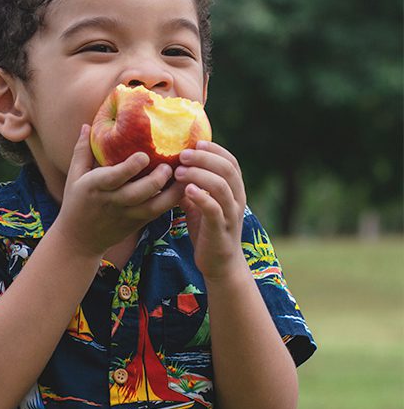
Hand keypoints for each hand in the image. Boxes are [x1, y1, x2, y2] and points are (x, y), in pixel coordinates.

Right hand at [54, 124, 184, 256]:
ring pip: (154, 206)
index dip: (131, 167)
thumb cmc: (76, 203)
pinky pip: (158, 212)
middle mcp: (112, 202)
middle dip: (157, 179)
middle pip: (139, 193)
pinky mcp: (138, 223)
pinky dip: (172, 200)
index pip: (114, 177)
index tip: (144, 155)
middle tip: (169, 165)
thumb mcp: (74, 176)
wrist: (79, 241)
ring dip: (172, 192)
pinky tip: (184, 186)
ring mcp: (127, 214)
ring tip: (184, 175)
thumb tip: (86, 125)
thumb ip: (82, 151)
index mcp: (95, 187)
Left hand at [174, 141, 246, 279]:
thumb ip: (192, 186)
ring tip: (179, 171)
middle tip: (182, 155)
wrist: (220, 265)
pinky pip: (214, 209)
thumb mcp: (200, 204)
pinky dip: (201, 197)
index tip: (195, 143)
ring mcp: (230, 214)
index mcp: (234, 190)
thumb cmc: (208, 231)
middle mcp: (236, 199)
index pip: (231, 162)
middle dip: (204, 158)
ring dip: (199, 174)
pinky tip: (187, 190)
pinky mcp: (221, 229)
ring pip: (221, 186)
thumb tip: (172, 167)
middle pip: (227, 169)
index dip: (215, 150)